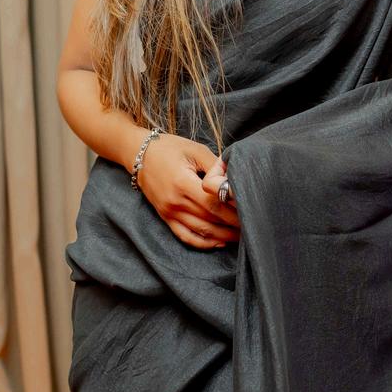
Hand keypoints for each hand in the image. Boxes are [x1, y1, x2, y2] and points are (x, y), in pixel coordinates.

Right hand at [137, 133, 240, 249]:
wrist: (138, 153)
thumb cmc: (169, 148)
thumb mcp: (195, 150)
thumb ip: (216, 166)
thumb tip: (236, 179)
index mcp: (183, 183)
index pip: (214, 203)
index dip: (233, 210)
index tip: (250, 210)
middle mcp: (175, 202)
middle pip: (210, 219)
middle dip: (233, 225)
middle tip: (252, 225)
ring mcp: (169, 212)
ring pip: (201, 232)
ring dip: (223, 236)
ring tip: (241, 236)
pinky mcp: (166, 217)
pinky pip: (186, 236)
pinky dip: (203, 243)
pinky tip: (219, 242)